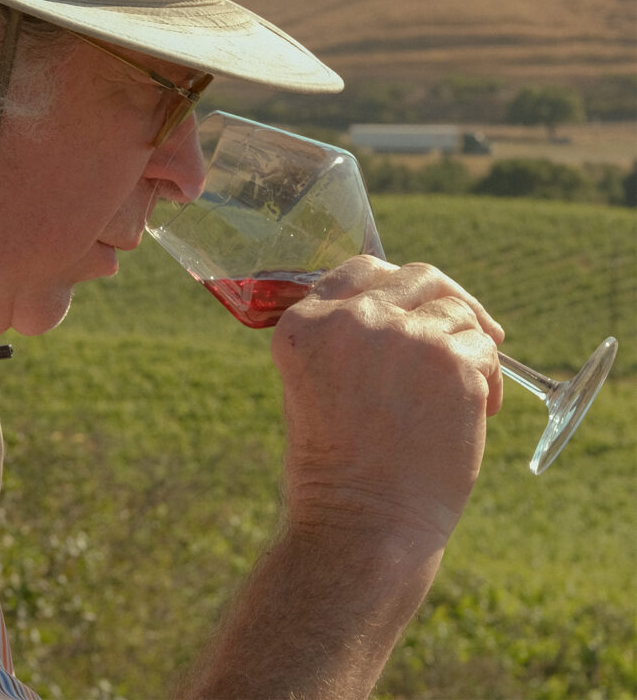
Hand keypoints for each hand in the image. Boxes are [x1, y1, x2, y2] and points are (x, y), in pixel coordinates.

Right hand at [271, 255, 503, 549]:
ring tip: (466, 396)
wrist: (365, 526)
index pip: (360, 269)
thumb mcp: (315, 385)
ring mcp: (402, 336)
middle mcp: (350, 319)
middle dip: (448, 298)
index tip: (420, 302)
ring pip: (457, 312)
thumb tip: (403, 306)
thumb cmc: (339, 468)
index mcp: (305, 324)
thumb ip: (345, 336)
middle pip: (418, 277)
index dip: (397, 284)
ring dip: (469, 346)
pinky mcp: (450, 361)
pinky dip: (490, 378)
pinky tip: (479, 412)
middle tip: (473, 327)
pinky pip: (484, 348)